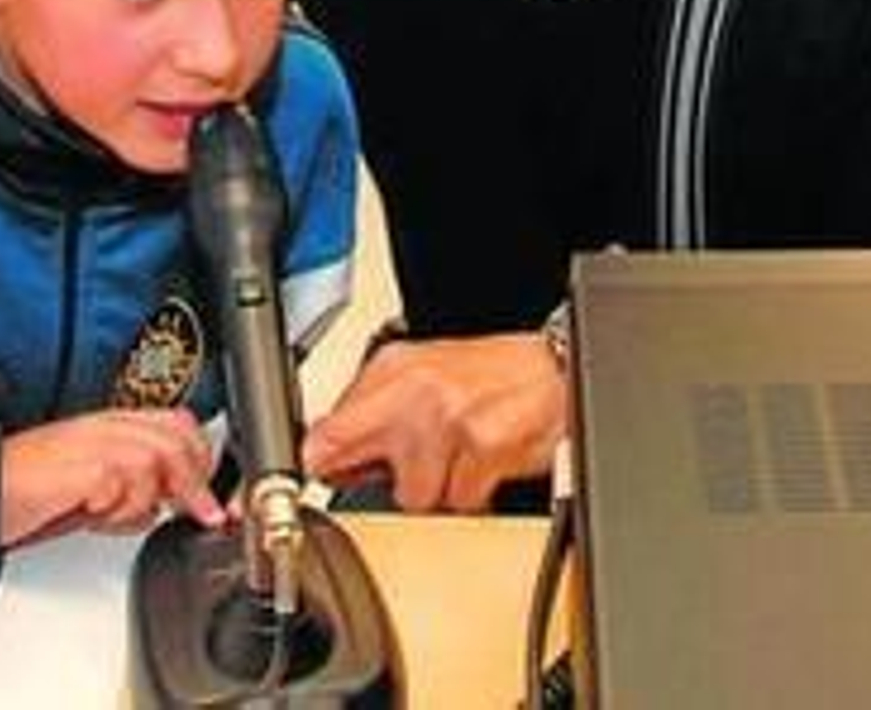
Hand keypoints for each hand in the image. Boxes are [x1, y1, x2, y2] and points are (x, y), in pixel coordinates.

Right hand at [0, 409, 224, 546]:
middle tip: (198, 512)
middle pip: (180, 436)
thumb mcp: (88, 490)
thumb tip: (163, 506)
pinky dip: (118, 509)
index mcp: (111, 425)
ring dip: (146, 500)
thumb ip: (128, 488)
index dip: (203, 460)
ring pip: (160, 460)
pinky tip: (91, 514)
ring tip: (110, 516)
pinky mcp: (85, 466)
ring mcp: (97, 442)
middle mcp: (108, 426)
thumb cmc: (23, 492)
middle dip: (196, 480)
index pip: (179, 425)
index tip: (215, 500)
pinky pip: (127, 484)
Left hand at [303, 332, 566, 512]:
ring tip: (461, 458)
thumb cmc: (494, 377)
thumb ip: (372, 414)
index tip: (312, 482)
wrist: (558, 372)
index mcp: (392, 368)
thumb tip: (325, 457)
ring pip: (409, 497)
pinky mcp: (481, 447)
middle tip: (408, 466)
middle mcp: (413, 388)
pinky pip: (457, 503)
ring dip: (436, 490)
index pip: (323, 432)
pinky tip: (486, 463)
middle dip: (368, 476)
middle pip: (345, 459)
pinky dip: (472, 495)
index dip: (315, 465)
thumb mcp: (422, 377)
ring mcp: (446, 419)